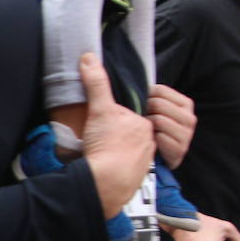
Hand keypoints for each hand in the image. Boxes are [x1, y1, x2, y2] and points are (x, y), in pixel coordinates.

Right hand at [79, 53, 154, 216]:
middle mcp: (149, 144)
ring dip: (116, 154)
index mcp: (144, 126)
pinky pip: (126, 170)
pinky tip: (104, 168)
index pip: (128, 117)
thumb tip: (89, 58)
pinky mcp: (134, 180)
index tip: (100, 126)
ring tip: (100, 154)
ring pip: (129, 153)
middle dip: (116, 137)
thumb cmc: (106, 145)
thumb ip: (97, 84)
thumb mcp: (99, 109)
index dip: (112, 119)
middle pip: (130, 135)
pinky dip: (116, 169)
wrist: (106, 182)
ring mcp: (143, 163)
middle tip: (99, 140)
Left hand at [146, 84, 194, 168]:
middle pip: (158, 103)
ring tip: (147, 131)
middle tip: (141, 120)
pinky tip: (152, 142)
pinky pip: (159, 137)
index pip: (160, 90)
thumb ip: (151, 97)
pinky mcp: (180, 149)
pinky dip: (151, 140)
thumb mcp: (157, 111)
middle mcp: (189, 117)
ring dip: (147, 126)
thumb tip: (132, 83)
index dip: (145, 96)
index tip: (141, 105)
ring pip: (158, 120)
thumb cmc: (155, 130)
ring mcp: (187, 134)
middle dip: (145, 111)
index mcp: (185, 104)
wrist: (162, 159)